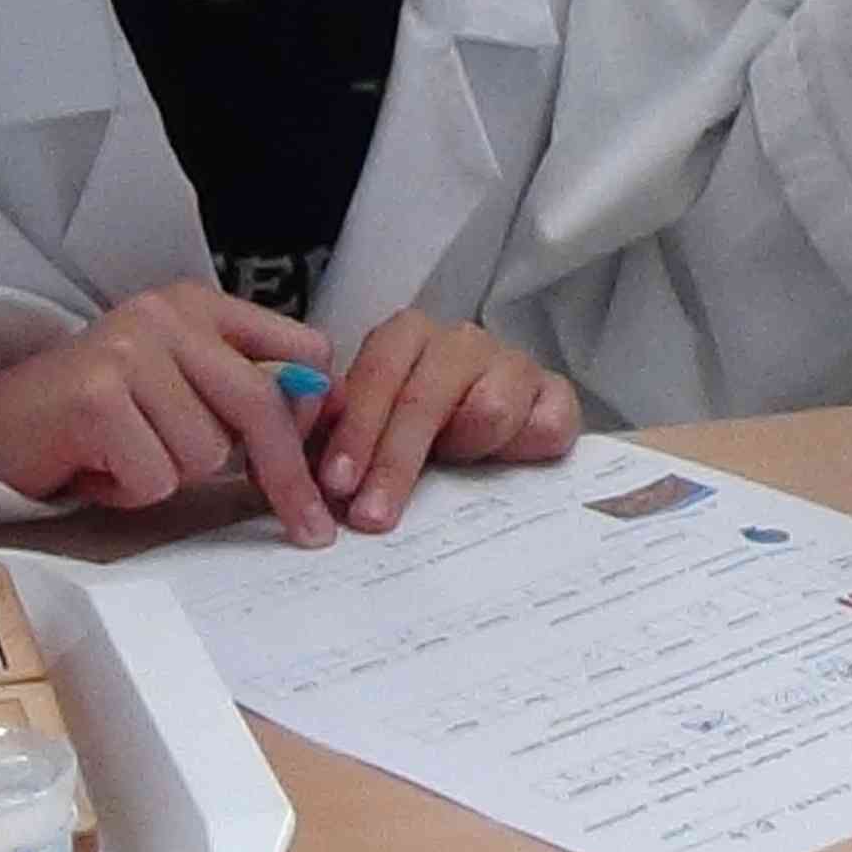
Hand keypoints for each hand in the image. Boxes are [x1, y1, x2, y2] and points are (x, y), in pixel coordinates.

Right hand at [0, 282, 338, 545]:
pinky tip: (96, 468)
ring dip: (168, 476)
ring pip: (206, 454)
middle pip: (262, 406)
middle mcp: (166, 317)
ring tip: (123, 457)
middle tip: (311, 531)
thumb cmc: (91, 419)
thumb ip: (237, 395)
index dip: (315, 415)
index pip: (300, 350)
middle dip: (288, 478)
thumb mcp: (175, 389)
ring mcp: (129, 352)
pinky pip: (156, 478)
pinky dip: (128, 491)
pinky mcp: (96, 398)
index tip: (324, 466)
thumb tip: (324, 429)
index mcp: (197, 307)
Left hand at [311, 310, 582, 533]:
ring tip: (456, 468)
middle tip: (371, 514)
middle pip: (426, 399)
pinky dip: (527, 448)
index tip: (336, 483)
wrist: (494, 417)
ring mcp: (513, 363)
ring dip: (467, 449)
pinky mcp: (557, 394)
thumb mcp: (367, 428)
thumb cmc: (414, 426)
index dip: (356, 431)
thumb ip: (335, 438)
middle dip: (393, 461)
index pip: (378, 377)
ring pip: (490, 411)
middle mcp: (460, 341)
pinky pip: (548, 425)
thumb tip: (294, 475)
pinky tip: (510, 461)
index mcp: (407, 337)